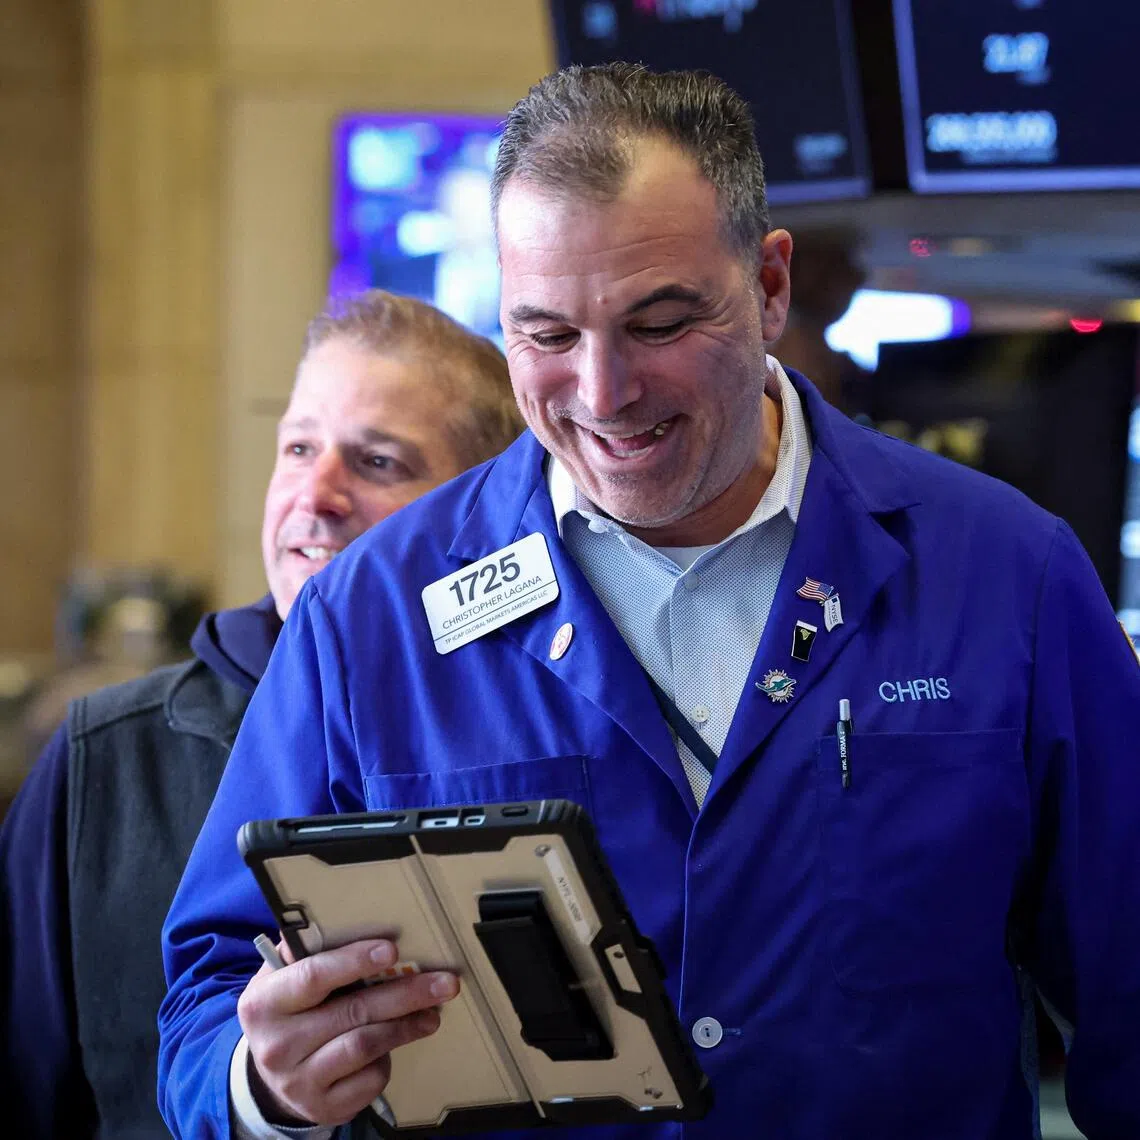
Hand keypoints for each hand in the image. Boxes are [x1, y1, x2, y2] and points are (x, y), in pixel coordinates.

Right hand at [236, 938, 459, 1125]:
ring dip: (406, 1026)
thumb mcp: (282, 980)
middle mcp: (276, 1045)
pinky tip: (394, 1046)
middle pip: (352, 1011)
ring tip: (432, 1013)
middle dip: (405, 994)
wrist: (270, 1079)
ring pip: (365, 1045)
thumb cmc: (287, 1013)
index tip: (392, 950)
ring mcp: (298, 1081)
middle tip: (444, 983)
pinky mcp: (322, 1107)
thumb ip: (306, 951)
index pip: (313, 976)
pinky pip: (368, 1080)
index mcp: (264, 1002)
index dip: (355, 961)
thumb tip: (341, 914)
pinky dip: (387, 1061)